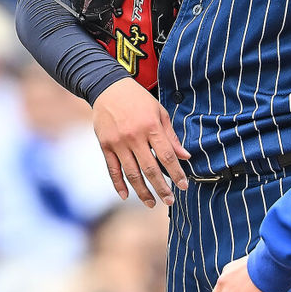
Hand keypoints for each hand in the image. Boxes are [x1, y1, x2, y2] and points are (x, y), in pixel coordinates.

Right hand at [93, 77, 189, 205]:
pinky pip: (112, 169)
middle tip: (170, 201)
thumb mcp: (160, 112)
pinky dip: (118, 184)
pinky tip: (126, 196)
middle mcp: (134, 137)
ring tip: (152, 203)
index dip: (176, 173)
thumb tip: (185, 156)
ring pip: (131, 173)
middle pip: (150, 168)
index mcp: (151, 127)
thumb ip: (171, 136)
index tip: (184, 186)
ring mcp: (117, 142)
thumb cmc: (138, 100)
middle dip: (161, 188)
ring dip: (142, 191)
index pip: (167, 156)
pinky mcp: (104, 146)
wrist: (108, 88)